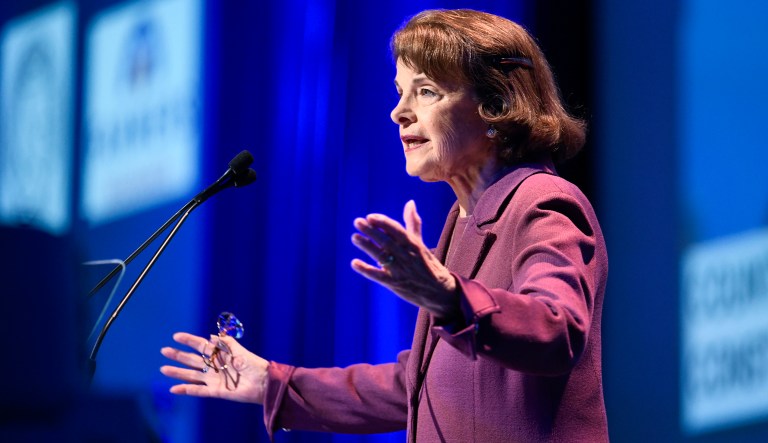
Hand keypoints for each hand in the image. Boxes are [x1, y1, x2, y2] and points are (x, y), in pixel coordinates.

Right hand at [160, 332, 268, 403]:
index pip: (201, 346)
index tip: (176, 336)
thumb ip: (226, 343)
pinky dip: (186, 390)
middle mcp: (214, 367)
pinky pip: (198, 391)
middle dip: (178, 355)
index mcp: (220, 354)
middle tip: (164, 350)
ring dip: (178, 372)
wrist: (263, 382)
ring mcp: (213, 379)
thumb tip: (210, 337)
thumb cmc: (254, 364)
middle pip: (192, 360)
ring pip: (191, 375)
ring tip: (164, 369)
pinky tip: (174, 388)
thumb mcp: (240, 351)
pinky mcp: (216, 392)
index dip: (189, 340)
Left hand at [351, 200, 458, 318]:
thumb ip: (413, 223)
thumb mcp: (421, 243)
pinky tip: (354, 263)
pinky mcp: (395, 284)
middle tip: (358, 222)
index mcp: (413, 244)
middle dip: (372, 231)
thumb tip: (410, 202)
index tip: (370, 217)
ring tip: (355, 237)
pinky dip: (366, 270)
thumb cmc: (427, 264)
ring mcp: (400, 270)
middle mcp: (407, 256)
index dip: (383, 223)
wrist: (439, 291)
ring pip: (382, 257)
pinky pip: (379, 276)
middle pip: (387, 241)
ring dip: (367, 246)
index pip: (397, 230)